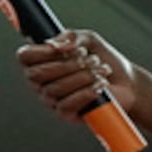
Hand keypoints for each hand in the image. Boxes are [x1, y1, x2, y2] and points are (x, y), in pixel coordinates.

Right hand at [18, 29, 140, 119]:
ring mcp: (51, 99)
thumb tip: (54, 45)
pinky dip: (85, 93)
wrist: (126, 82)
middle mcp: (41, 81)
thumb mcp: (89, 40)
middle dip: (68, 64)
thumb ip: (71, 37)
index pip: (25, 57)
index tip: (63, 49)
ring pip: (54, 89)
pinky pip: (66, 106)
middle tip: (91, 59)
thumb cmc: (103, 60)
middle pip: (37, 73)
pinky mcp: (65, 114)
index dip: (42, 52)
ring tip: (101, 70)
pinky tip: (100, 86)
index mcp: (40, 61)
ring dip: (82, 77)